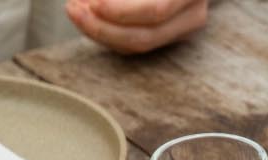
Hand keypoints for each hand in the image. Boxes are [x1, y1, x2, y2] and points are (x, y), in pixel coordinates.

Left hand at [66, 0, 208, 53]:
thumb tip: (91, 0)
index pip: (155, 10)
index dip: (119, 11)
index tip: (92, 1)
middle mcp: (194, 14)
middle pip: (145, 37)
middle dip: (103, 28)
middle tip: (73, 9)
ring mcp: (183, 29)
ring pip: (137, 46)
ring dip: (100, 32)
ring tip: (75, 11)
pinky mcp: (168, 35)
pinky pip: (133, 44)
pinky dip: (106, 33)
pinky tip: (86, 18)